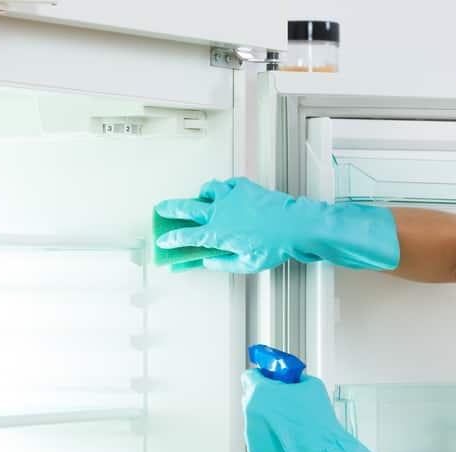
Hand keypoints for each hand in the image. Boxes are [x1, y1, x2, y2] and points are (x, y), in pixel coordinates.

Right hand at [154, 177, 399, 273]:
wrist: (293, 225)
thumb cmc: (273, 247)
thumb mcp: (245, 264)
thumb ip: (222, 263)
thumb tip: (208, 262)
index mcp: (216, 234)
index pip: (185, 237)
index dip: (171, 239)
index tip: (163, 240)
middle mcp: (218, 213)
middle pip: (186, 208)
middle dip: (171, 209)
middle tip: (162, 209)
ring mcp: (230, 197)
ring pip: (207, 190)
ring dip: (201, 195)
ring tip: (201, 197)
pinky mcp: (244, 187)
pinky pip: (228, 184)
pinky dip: (224, 188)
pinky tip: (228, 193)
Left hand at [241, 369, 341, 451]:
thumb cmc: (317, 422)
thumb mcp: (311, 385)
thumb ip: (296, 379)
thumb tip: (294, 381)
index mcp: (260, 393)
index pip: (249, 376)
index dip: (262, 376)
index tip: (271, 378)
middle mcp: (251, 413)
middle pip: (251, 397)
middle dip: (265, 396)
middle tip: (284, 398)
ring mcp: (251, 434)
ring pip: (255, 419)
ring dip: (268, 417)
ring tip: (290, 422)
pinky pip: (259, 438)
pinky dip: (270, 436)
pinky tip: (287, 436)